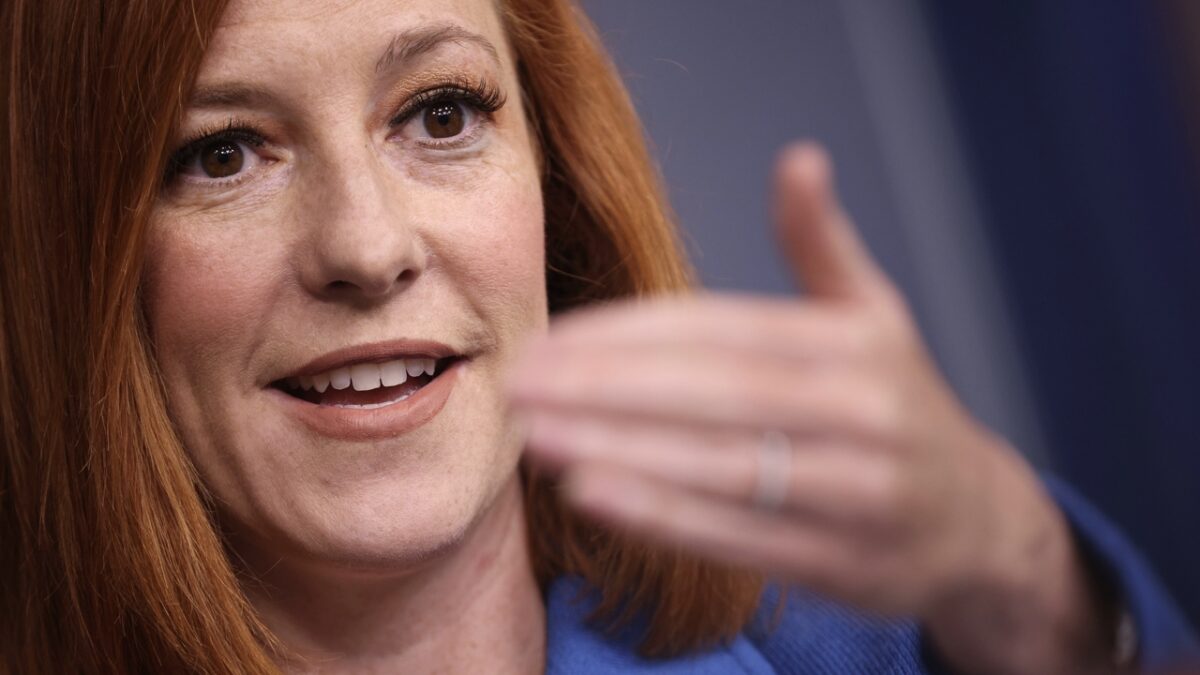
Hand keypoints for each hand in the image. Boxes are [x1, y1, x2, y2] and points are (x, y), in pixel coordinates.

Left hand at [509, 143, 1120, 673]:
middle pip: (714, 395)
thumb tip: (798, 158)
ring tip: (535, 438)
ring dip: (618, 451)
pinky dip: (662, 516)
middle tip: (517, 386)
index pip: (722, 331)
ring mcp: (855, 493)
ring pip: (720, 468)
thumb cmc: (898, 405)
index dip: (628, 335)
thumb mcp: (874, 315)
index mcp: (854, 345)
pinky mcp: (840, 562)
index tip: (549, 340)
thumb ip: (822, 244)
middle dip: (605, 390)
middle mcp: (861, 414)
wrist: (978, 522)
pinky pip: (738, 537)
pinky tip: (592, 492)